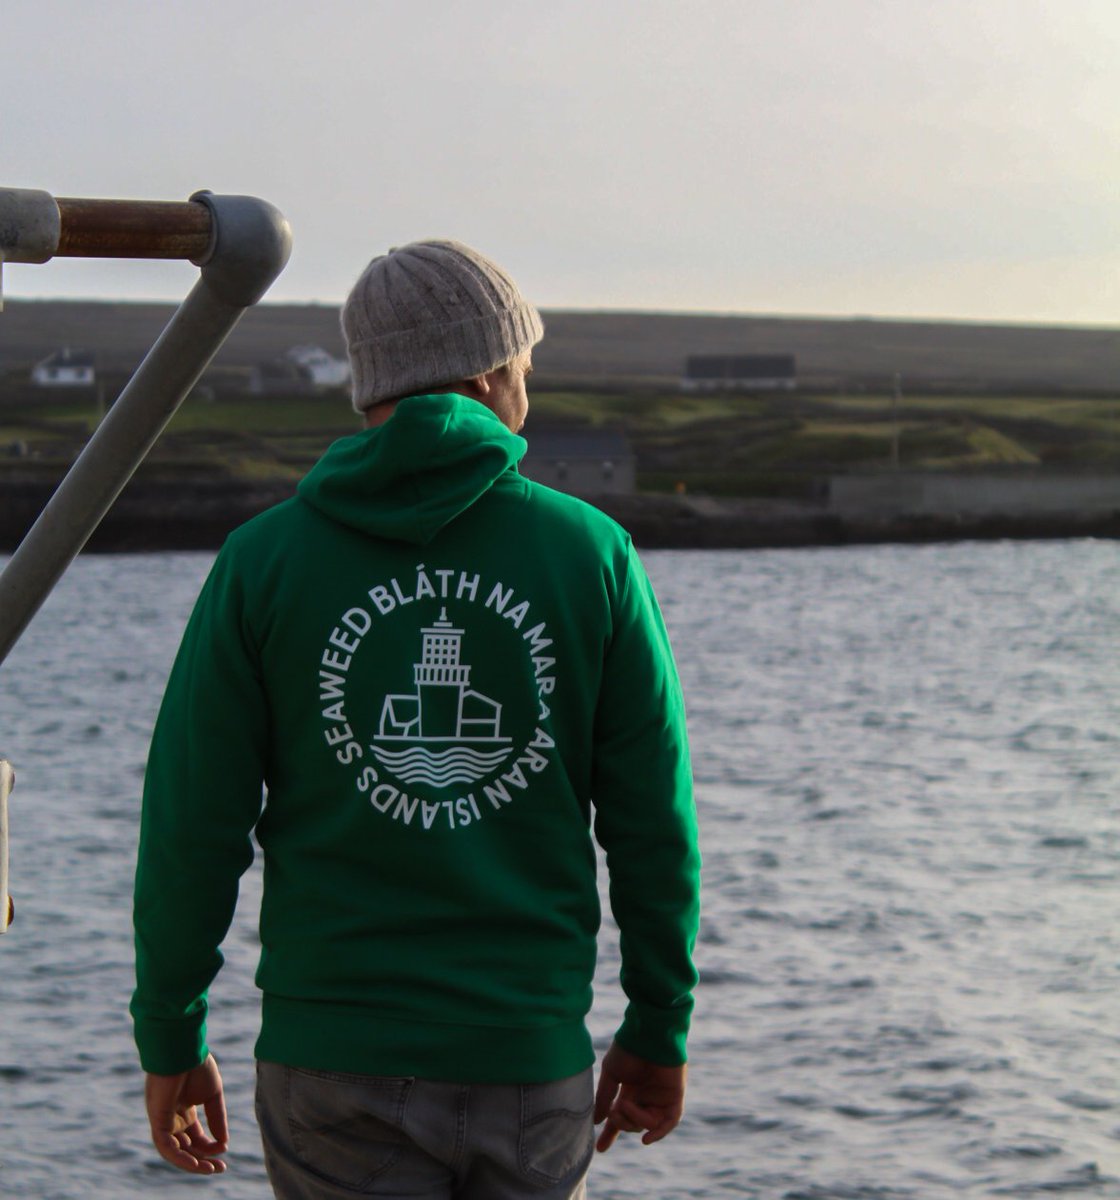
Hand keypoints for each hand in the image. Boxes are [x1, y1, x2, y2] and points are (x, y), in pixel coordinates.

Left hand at [144, 1053, 228, 1173]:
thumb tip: (223, 1144)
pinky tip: (195, 1163)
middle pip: (186, 1147)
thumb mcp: (213, 1095)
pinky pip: (165, 1145)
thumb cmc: (198, 1066)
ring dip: (192, 1163)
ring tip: (210, 1169)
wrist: (183, 1049)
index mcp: (184, 1109)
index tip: (225, 1151)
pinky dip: (179, 1157)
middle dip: (203, 1159)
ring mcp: (163, 1119)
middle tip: (220, 1169)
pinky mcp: (157, 1119)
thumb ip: (218, 1118)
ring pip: (175, 1151)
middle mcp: (172, 1117)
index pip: (196, 1136)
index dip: (210, 1146)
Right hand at [593, 1040, 686, 1151]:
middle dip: (621, 1123)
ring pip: (648, 1123)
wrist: (648, 1033)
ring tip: (626, 1105)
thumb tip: (597, 1120)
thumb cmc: (628, 1049)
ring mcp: (660, 1097)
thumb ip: (604, 1097)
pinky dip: (658, 1132)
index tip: (600, 1148)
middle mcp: (646, 1095)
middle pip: (633, 1123)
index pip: (620, 1116)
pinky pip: (669, 1121)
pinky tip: (645, 1139)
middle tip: (613, 1112)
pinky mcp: (674, 1096)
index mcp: (630, 1089)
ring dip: (634, 1121)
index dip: (611, 1132)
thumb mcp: (611, 1074)